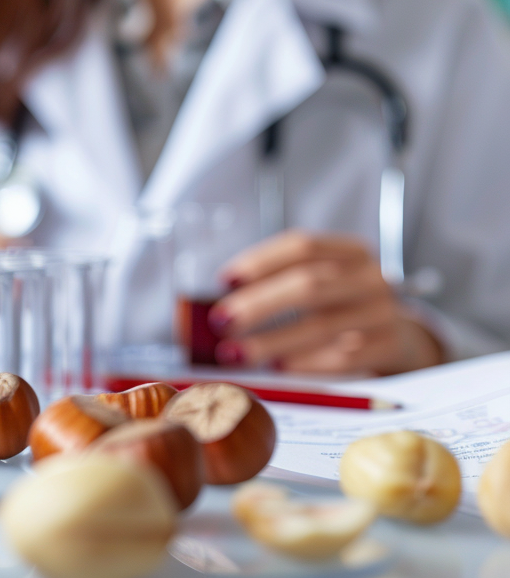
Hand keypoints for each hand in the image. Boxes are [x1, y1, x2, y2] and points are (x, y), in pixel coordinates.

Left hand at [212, 231, 443, 375]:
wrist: (397, 338)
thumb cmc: (338, 307)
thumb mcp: (317, 284)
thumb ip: (273, 287)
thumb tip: (216, 309)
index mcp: (350, 251)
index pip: (302, 246)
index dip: (260, 261)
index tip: (224, 281)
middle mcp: (371, 277)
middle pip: (309, 284)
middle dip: (258, 304)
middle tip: (222, 322)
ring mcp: (383, 312)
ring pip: (321, 325)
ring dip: (272, 341)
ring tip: (237, 353)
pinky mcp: (388, 347)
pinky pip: (341, 358)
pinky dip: (305, 364)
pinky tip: (278, 368)